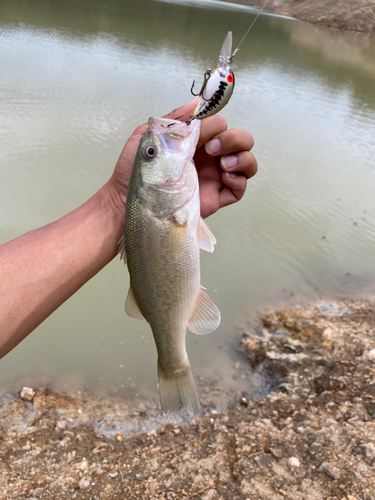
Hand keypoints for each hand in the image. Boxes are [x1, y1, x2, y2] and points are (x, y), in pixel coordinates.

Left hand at [107, 99, 256, 220]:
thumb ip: (175, 118)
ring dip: (241, 157)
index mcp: (196, 141)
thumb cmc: (139, 171)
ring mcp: (215, 177)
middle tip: (212, 148)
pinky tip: (225, 177)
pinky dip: (240, 179)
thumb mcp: (151, 136)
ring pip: (246, 161)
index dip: (216, 124)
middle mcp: (209, 157)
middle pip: (241, 140)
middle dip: (234, 139)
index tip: (201, 131)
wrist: (133, 202)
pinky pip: (240, 186)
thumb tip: (198, 101)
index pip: (221, 125)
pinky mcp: (217, 197)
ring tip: (223, 164)